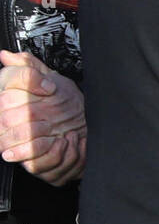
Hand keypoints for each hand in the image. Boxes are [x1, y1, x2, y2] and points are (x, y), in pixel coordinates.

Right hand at [0, 50, 85, 184]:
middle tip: (52, 116)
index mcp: (7, 106)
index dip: (28, 87)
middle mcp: (7, 130)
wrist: (86, 125)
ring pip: (15, 146)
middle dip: (34, 117)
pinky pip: (37, 165)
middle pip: (7, 121)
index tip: (49, 88)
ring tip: (61, 130)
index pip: (5, 96)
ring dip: (45, 137)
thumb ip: (30, 67)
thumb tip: (8, 56)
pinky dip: (60, 152)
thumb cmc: (65, 103)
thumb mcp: (52, 79)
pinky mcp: (35, 167)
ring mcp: (18, 150)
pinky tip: (68, 142)